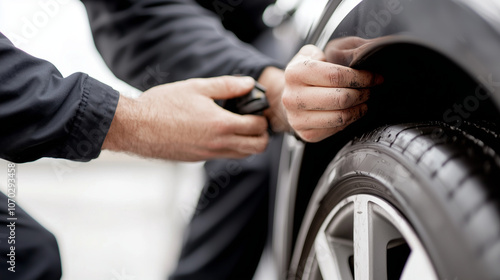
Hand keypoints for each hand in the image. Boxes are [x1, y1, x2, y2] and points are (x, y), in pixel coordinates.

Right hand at [103, 76, 268, 160]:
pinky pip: (224, 155)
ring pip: (242, 155)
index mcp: (221, 125)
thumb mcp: (197, 87)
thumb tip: (249, 83)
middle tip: (255, 120)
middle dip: (262, 134)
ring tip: (239, 125)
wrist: (136, 127)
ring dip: (248, 142)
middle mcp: (218, 144)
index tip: (258, 108)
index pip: (258, 127)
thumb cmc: (163, 105)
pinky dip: (231, 146)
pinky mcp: (198, 158)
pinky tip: (219, 131)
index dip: (262, 117)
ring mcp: (208, 154)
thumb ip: (227, 86)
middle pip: (257, 148)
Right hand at [282, 44, 382, 141]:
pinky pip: (337, 129)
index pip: (335, 75)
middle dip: (362, 93)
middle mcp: (293, 97)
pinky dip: (350, 120)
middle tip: (370, 89)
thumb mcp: (309, 55)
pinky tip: (352, 112)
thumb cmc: (304, 76)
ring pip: (341, 116)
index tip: (374, 77)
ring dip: (359, 108)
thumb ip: (327, 52)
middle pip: (340, 98)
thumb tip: (353, 60)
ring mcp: (298, 118)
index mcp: (295, 73)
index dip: (360, 77)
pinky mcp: (306, 134)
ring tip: (363, 100)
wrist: (289, 97)